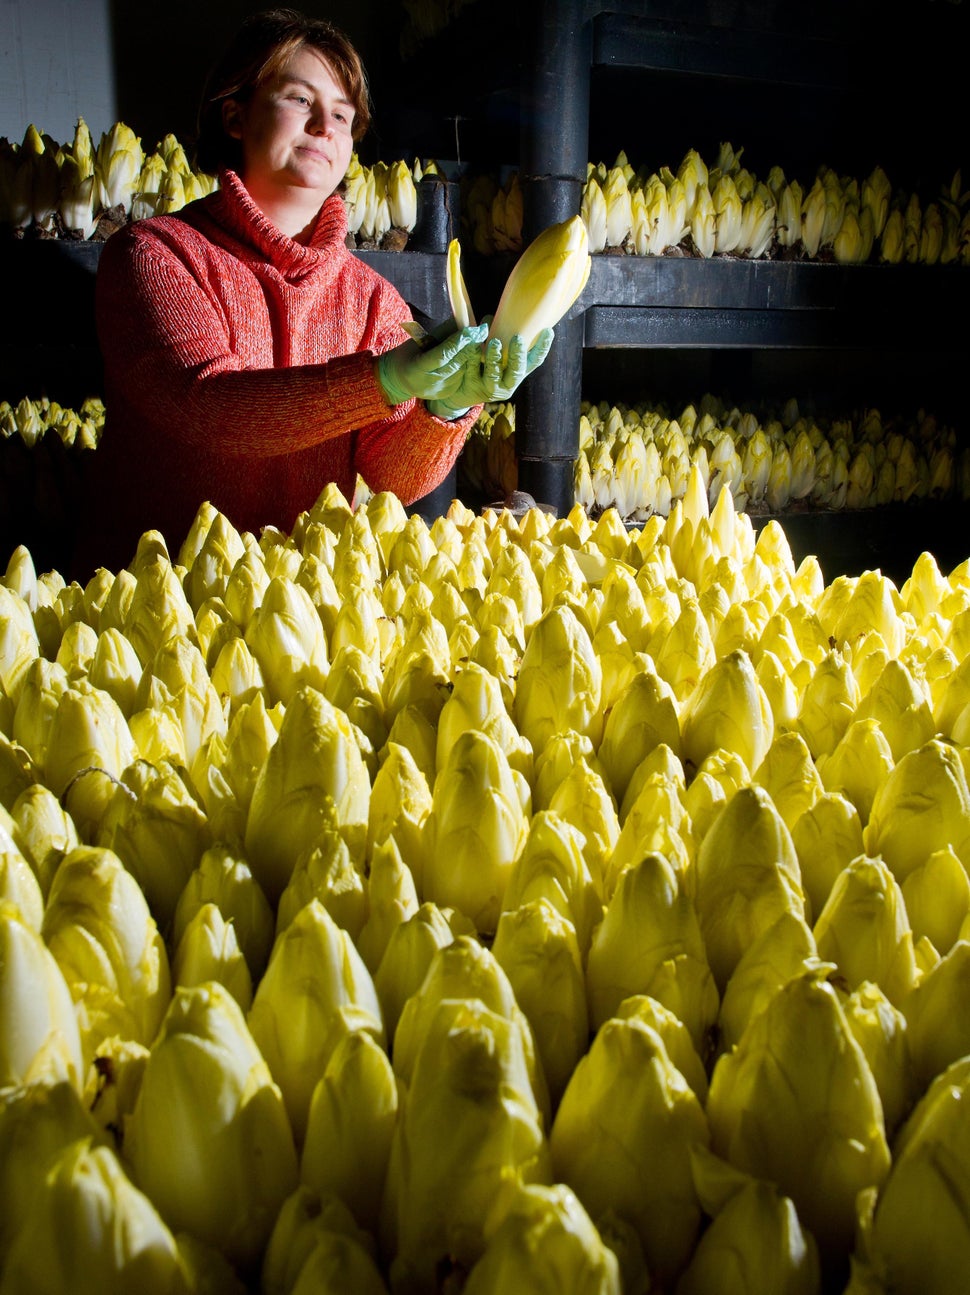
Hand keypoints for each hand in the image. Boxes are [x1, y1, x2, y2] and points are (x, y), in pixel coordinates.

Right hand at [376, 322, 488, 407]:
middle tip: (482, 330)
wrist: (400, 380)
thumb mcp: (419, 341)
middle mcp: (429, 383)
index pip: (442, 355)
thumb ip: (441, 332)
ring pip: (462, 370)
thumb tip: (462, 318)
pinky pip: (461, 377)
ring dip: (471, 355)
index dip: (458, 342)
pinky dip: (467, 364)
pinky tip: (472, 353)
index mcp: (417, 369)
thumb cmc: (410, 354)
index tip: (472, 329)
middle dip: (470, 346)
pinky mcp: (446, 394)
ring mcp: (439, 391)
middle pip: (455, 363)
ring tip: (479, 339)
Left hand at [426, 325, 554, 419]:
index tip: (548, 330)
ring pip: (494, 373)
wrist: (458, 392)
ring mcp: (491, 387)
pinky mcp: (474, 388)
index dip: (543, 347)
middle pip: (517, 370)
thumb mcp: (491, 353)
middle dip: (518, 355)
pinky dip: (473, 357)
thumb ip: (496, 337)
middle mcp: (507, 382)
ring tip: (494, 343)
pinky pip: (473, 371)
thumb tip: (490, 317)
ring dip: (495, 357)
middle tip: (517, 338)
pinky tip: (472, 345)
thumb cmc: (480, 367)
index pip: (534, 361)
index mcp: (517, 372)